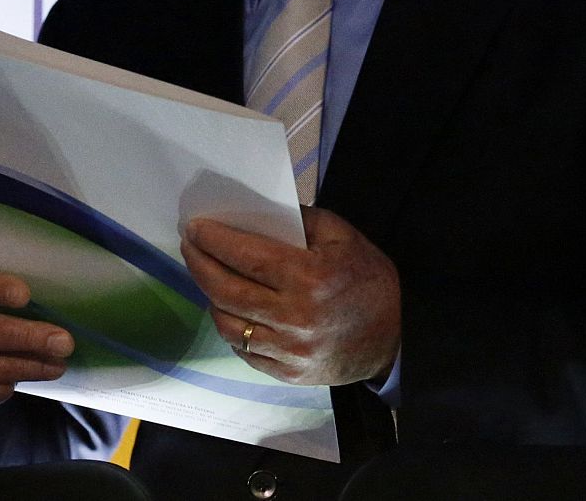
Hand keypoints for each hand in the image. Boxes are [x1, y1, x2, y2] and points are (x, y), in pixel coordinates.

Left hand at [180, 207, 399, 385]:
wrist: (396, 337)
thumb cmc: (370, 280)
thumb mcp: (344, 237)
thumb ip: (303, 220)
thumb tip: (259, 212)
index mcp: (310, 278)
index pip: (247, 257)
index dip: (215, 241)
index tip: (195, 228)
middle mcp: (294, 317)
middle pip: (227, 291)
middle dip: (200, 265)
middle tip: (190, 246)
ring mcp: (289, 351)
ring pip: (228, 324)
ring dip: (209, 297)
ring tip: (206, 276)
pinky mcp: (287, 373)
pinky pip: (244, 350)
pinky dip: (230, 327)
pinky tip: (227, 309)